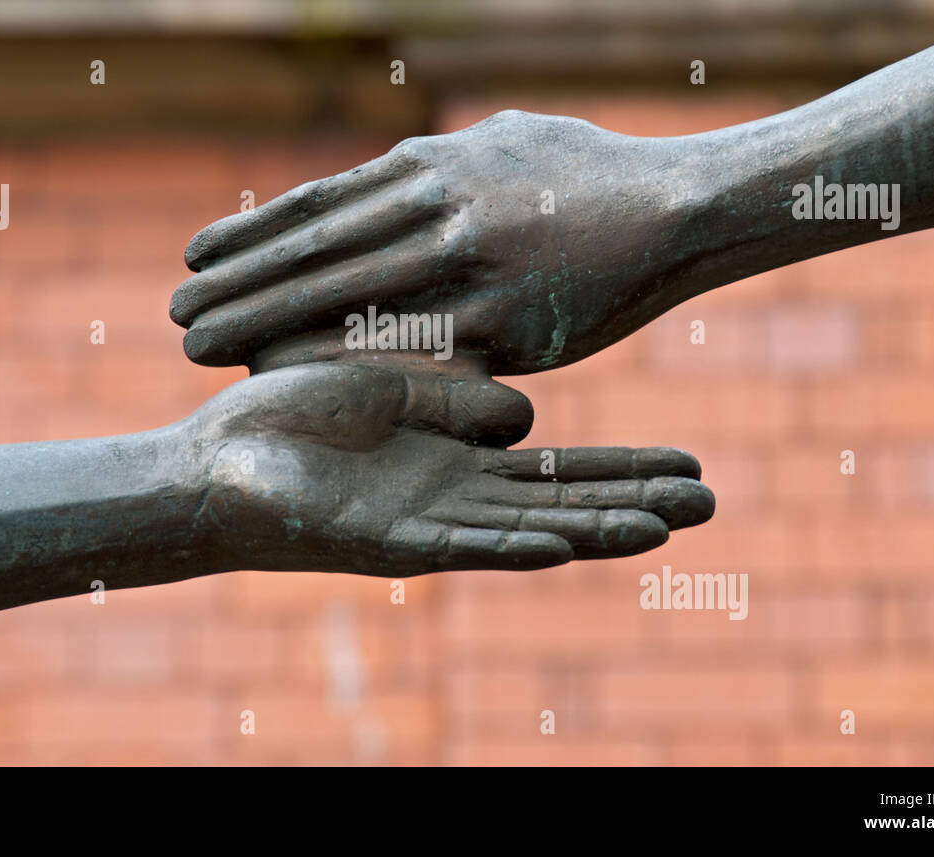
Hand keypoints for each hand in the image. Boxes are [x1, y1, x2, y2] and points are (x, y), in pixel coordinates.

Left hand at [171, 110, 711, 375]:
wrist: (679, 208)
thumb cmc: (594, 172)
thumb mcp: (510, 141)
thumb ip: (447, 159)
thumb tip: (401, 163)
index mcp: (434, 166)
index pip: (321, 203)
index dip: (252, 229)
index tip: (193, 251)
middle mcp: (435, 210)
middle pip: (313, 252)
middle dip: (235, 282)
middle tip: (171, 310)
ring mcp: (465, 266)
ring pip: (340, 300)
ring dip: (262, 323)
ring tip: (200, 345)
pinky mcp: (501, 322)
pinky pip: (404, 348)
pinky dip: (337, 361)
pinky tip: (287, 377)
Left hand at [183, 362, 712, 575]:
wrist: (221, 461)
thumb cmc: (296, 419)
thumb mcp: (392, 387)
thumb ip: (457, 397)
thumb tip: (525, 418)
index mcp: (458, 461)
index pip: (559, 467)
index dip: (623, 466)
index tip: (690, 460)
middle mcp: (455, 501)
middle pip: (562, 504)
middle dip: (634, 503)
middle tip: (712, 503)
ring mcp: (426, 527)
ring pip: (525, 531)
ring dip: (593, 532)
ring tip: (665, 531)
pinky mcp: (387, 545)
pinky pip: (459, 545)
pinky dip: (510, 546)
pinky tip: (561, 545)